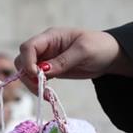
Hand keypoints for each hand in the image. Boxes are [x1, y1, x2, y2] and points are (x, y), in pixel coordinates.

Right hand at [14, 28, 132, 94]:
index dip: (27, 62)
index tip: (36, 76)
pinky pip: (37, 79)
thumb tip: (43, 71)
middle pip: (22, 60)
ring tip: (47, 95)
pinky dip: (39, 88)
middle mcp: (45, 47)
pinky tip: (48, 95)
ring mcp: (47, 59)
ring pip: (26, 72)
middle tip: (41, 89)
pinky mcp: (51, 70)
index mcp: (50, 37)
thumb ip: (62, 61)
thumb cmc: (99, 47)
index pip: (28, 47)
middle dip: (27, 76)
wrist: (110, 55)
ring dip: (32, 85)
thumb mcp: (83, 51)